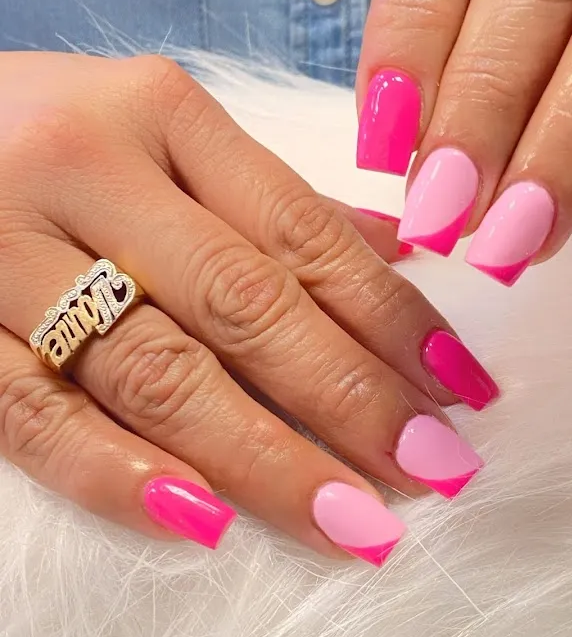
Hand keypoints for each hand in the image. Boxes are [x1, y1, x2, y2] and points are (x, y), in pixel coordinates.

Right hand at [0, 53, 496, 563]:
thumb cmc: (50, 129)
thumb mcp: (158, 128)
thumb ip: (271, 194)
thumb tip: (395, 250)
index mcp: (161, 113)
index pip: (303, 232)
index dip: (393, 315)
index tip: (460, 388)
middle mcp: (88, 170)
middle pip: (246, 304)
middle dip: (351, 397)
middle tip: (433, 468)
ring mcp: (5, 250)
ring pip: (156, 370)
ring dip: (266, 457)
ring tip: (355, 518)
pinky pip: (34, 413)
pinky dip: (120, 474)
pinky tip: (207, 522)